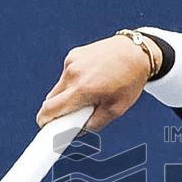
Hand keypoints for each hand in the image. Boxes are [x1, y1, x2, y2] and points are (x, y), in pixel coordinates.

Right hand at [36, 34, 158, 130]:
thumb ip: (94, 124)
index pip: (50, 109)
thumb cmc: (129, 80)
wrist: (137, 51)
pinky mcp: (73, 54)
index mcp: (83, 89)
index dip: (44, 122)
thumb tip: (77, 131)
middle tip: (73, 115)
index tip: (45, 128)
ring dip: (67, 95)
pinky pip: (66, 75)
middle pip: (50, 100)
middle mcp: (73, 74)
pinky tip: (92, 78)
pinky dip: (74, 81)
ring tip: (91, 93)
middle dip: (58, 111)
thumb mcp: (116, 109)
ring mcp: (71, 62)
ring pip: (59, 87)